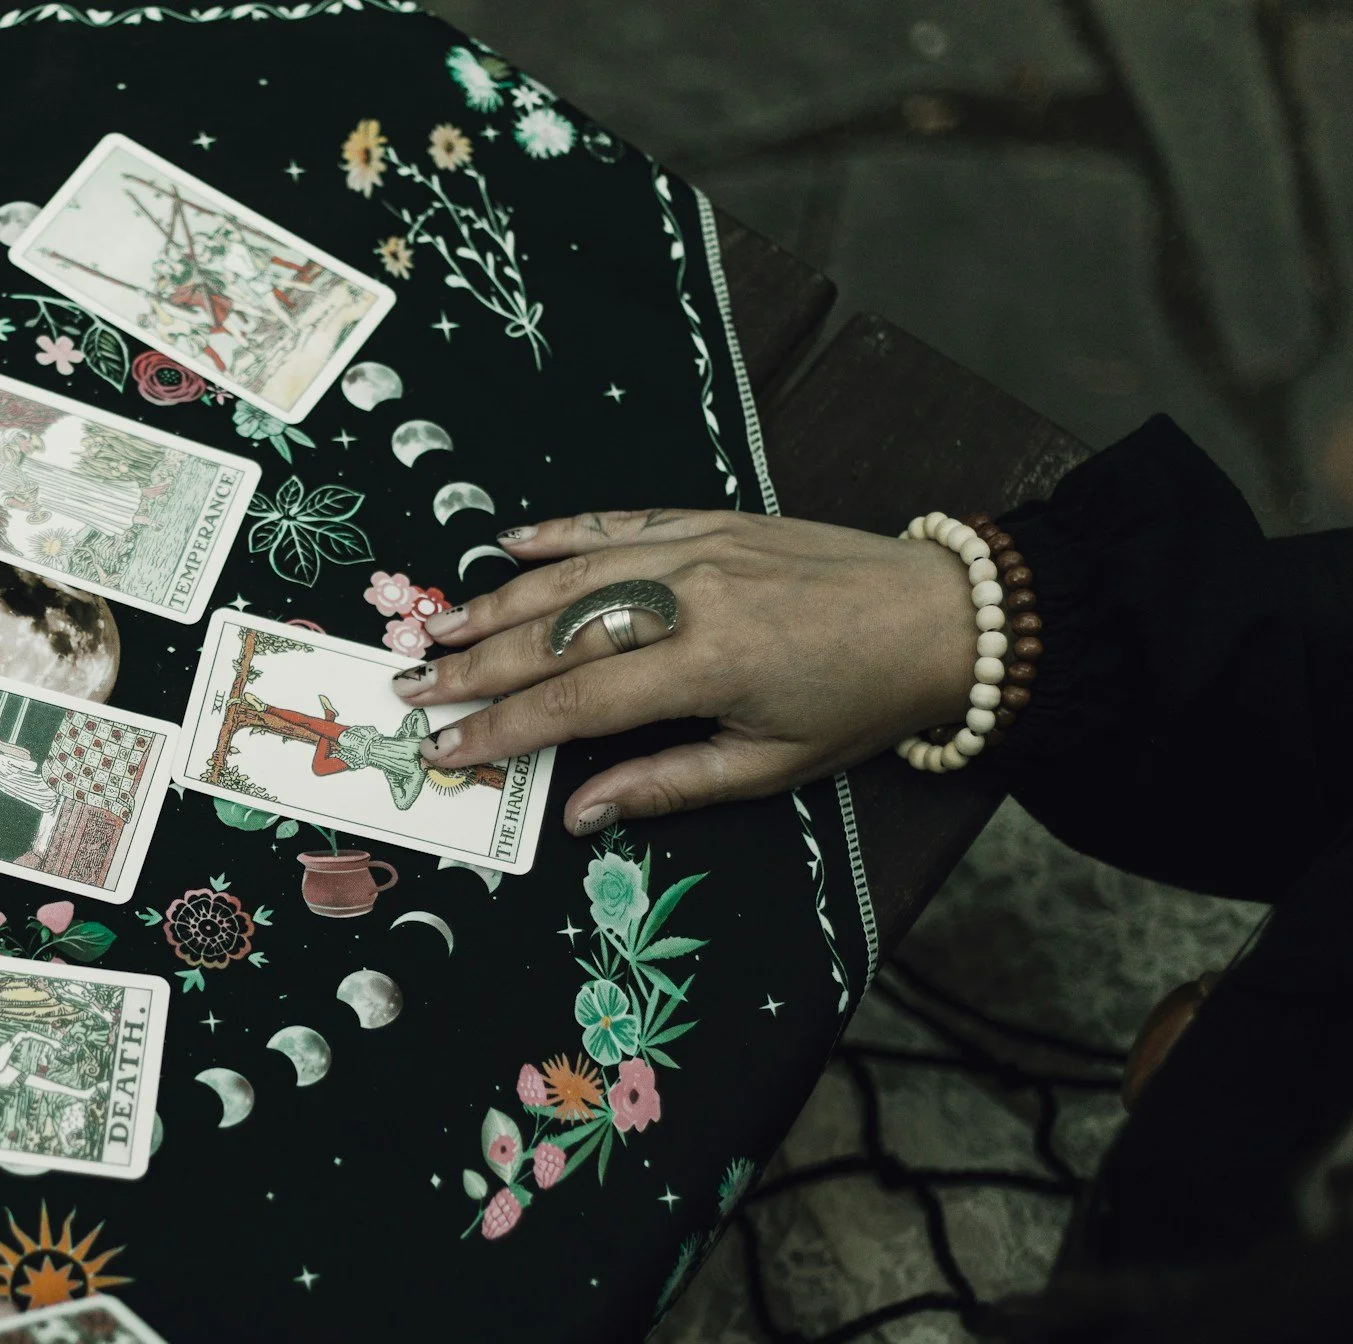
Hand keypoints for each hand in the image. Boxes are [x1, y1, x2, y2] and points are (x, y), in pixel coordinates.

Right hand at [390, 509, 979, 831]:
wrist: (943, 617)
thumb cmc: (861, 703)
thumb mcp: (771, 766)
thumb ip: (666, 786)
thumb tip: (580, 815)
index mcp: (705, 664)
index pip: (572, 702)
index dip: (498, 730)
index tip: (445, 749)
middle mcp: (686, 596)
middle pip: (552, 635)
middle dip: (472, 667)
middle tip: (409, 690)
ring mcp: (694, 548)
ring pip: (570, 574)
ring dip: (494, 602)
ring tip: (435, 629)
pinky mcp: (709, 519)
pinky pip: (617, 520)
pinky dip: (559, 531)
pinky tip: (509, 542)